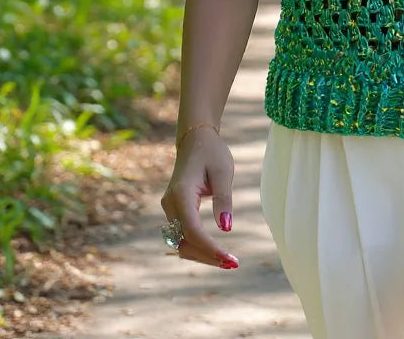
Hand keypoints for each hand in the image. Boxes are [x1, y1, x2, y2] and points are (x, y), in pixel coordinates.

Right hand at [160, 127, 238, 269]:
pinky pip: (183, 234)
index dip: (210, 249)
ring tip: (227, 260)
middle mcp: (170, 204)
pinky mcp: (174, 210)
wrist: (195, 139)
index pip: (193, 231)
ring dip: (202, 254)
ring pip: (181, 242)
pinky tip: (216, 250)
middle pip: (184, 242)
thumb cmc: (212, 152)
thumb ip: (224, 199)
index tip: (230, 259)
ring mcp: (169, 208)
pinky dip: (198, 245)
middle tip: (233, 263)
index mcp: (181, 194)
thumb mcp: (223, 172)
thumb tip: (226, 228)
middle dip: (207, 256)